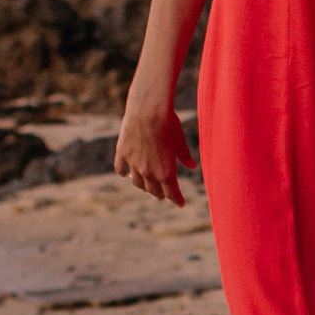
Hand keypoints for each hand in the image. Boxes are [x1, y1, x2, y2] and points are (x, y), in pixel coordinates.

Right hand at [116, 89, 193, 207]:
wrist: (148, 110)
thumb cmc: (169, 124)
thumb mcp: (180, 142)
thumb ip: (185, 156)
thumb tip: (192, 166)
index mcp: (166, 172)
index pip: (172, 193)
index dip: (177, 199)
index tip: (180, 203)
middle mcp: (149, 172)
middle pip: (153, 190)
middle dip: (160, 194)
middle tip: (163, 195)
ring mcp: (134, 164)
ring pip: (137, 182)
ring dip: (143, 186)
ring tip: (146, 186)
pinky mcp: (123, 154)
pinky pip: (122, 169)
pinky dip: (125, 172)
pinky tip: (126, 173)